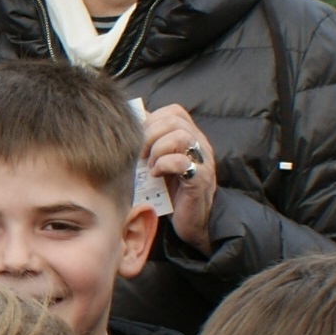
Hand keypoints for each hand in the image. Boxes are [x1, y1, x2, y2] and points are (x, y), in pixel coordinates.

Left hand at [138, 103, 218, 250]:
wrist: (192, 223)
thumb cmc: (172, 192)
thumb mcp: (160, 162)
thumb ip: (152, 144)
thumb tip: (133, 126)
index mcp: (192, 136)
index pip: (174, 111)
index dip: (152, 120)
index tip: (139, 139)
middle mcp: (200, 144)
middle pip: (174, 120)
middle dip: (149, 135)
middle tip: (140, 155)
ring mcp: (202, 161)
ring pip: (180, 136)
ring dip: (157, 150)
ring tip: (149, 166)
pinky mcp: (200, 179)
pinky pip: (182, 162)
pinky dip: (163, 165)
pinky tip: (155, 175)